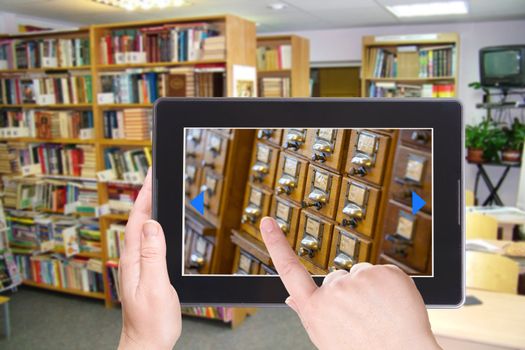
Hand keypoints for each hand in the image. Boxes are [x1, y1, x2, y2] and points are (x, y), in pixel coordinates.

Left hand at [118, 169, 180, 349]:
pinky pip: (147, 241)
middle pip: (138, 220)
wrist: (147, 343)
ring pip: (141, 229)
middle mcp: (132, 260)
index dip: (145, 196)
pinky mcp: (144, 271)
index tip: (152, 176)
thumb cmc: (152, 322)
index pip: (139, 220)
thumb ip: (153, 256)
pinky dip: (152, 224)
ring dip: (148, 208)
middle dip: (146, 195)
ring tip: (155, 191)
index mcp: (134, 261)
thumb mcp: (156, 287)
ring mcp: (137, 266)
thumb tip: (152, 225)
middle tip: (155, 176)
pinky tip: (157, 224)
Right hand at [259, 217, 440, 349]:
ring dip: (369, 289)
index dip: (276, 243)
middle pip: (336, 278)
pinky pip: (383, 273)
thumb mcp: (326, 339)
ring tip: (380, 316)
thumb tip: (291, 298)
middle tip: (362, 318)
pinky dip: (389, 287)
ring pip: (361, 275)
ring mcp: (361, 278)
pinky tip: (393, 307)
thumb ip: (308, 314)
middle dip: (347, 291)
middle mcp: (335, 289)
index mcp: (316, 308)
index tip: (267, 222)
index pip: (289, 269)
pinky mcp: (386, 272)